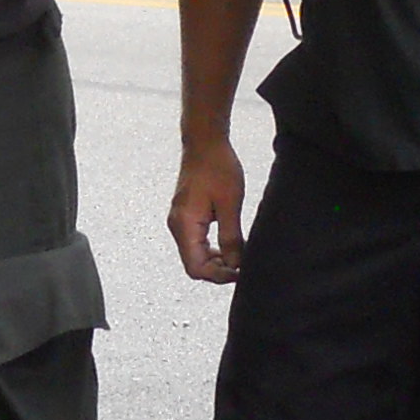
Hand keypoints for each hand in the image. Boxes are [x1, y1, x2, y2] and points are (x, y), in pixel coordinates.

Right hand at [169, 133, 248, 284]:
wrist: (204, 143)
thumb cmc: (217, 168)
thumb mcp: (230, 204)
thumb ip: (231, 237)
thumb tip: (234, 264)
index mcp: (185, 225)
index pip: (196, 268)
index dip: (218, 276)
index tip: (240, 272)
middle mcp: (177, 226)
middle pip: (194, 264)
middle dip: (218, 271)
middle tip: (242, 267)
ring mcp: (180, 221)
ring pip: (195, 255)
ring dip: (215, 261)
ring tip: (238, 257)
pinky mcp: (186, 216)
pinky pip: (196, 242)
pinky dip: (211, 249)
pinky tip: (229, 245)